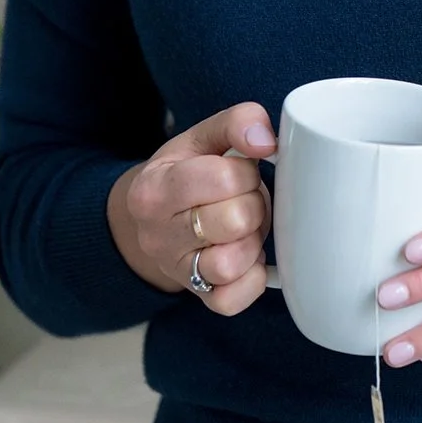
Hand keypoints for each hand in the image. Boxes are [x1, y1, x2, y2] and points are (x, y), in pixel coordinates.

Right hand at [108, 103, 274, 314]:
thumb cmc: (187, 173)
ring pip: (231, 264)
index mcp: (154, 188)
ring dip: (252, 241)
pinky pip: (233, 299)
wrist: (157, 219)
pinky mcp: (198, 296)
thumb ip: (237, 123)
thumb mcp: (202, 137)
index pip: (224, 177)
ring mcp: (176, 270)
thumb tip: (267, 141)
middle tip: (245, 199)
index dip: (246, 172)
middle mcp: (157, 234)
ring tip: (245, 227)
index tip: (240, 171)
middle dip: (253, 204)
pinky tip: (248, 256)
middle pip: (235, 220)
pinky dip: (251, 278)